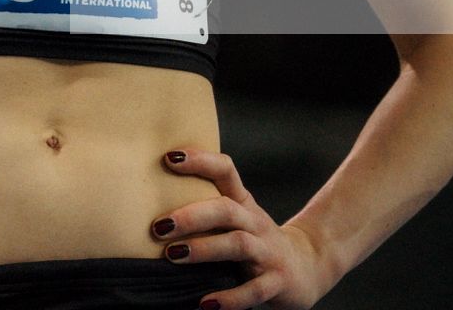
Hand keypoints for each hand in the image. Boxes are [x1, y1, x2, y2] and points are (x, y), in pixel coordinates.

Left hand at [151, 149, 336, 309]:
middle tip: (159, 226)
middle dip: (192, 216)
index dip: (200, 161)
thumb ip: (205, 209)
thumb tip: (147, 204)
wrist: (306, 267)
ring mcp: (267, 253)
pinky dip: (229, 298)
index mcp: (243, 203)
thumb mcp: (236, 219)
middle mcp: (255, 223)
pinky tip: (205, 304)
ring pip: (237, 244)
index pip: (226, 171)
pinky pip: (253, 291)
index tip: (169, 158)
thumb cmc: (254, 241)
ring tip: (173, 256)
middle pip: (226, 210)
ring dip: (204, 249)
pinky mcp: (276, 282)